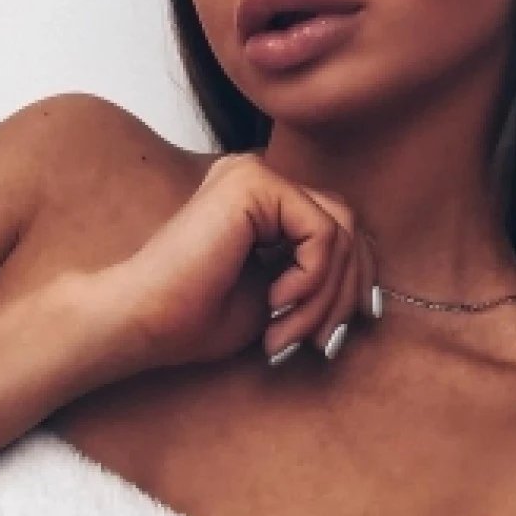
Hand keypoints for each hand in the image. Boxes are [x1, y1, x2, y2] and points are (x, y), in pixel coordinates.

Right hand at [97, 151, 379, 372]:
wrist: (141, 321)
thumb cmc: (195, 318)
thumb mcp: (278, 296)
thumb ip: (317, 276)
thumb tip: (374, 288)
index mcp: (261, 198)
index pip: (339, 225)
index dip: (353, 280)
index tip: (334, 334)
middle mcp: (258, 175)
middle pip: (348, 224)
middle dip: (345, 292)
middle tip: (316, 342)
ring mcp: (254, 173)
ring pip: (341, 230)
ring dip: (326, 297)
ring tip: (287, 334)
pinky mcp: (252, 184)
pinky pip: (322, 232)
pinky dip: (312, 279)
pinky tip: (275, 305)